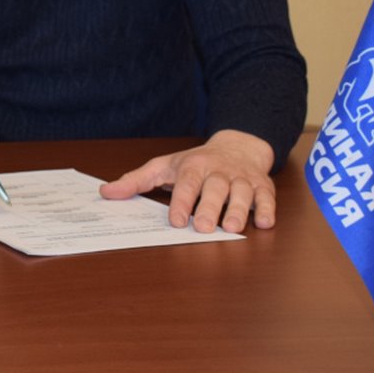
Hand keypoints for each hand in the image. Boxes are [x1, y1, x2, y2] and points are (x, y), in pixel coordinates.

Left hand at [99, 130, 276, 233]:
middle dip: (210, 208)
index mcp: (194, 167)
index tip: (177, 220)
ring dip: (239, 210)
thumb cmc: (197, 163)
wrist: (237, 146)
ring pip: (242, 194)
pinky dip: (267, 209)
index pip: (187, 184)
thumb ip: (137, 181)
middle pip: (215, 189)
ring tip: (233, 228)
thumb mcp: (164, 166)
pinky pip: (266, 197)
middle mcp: (219, 172)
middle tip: (204, 228)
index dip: (182, 201)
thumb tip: (106, 192)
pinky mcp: (262, 186)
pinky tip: (265, 223)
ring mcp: (242, 179)